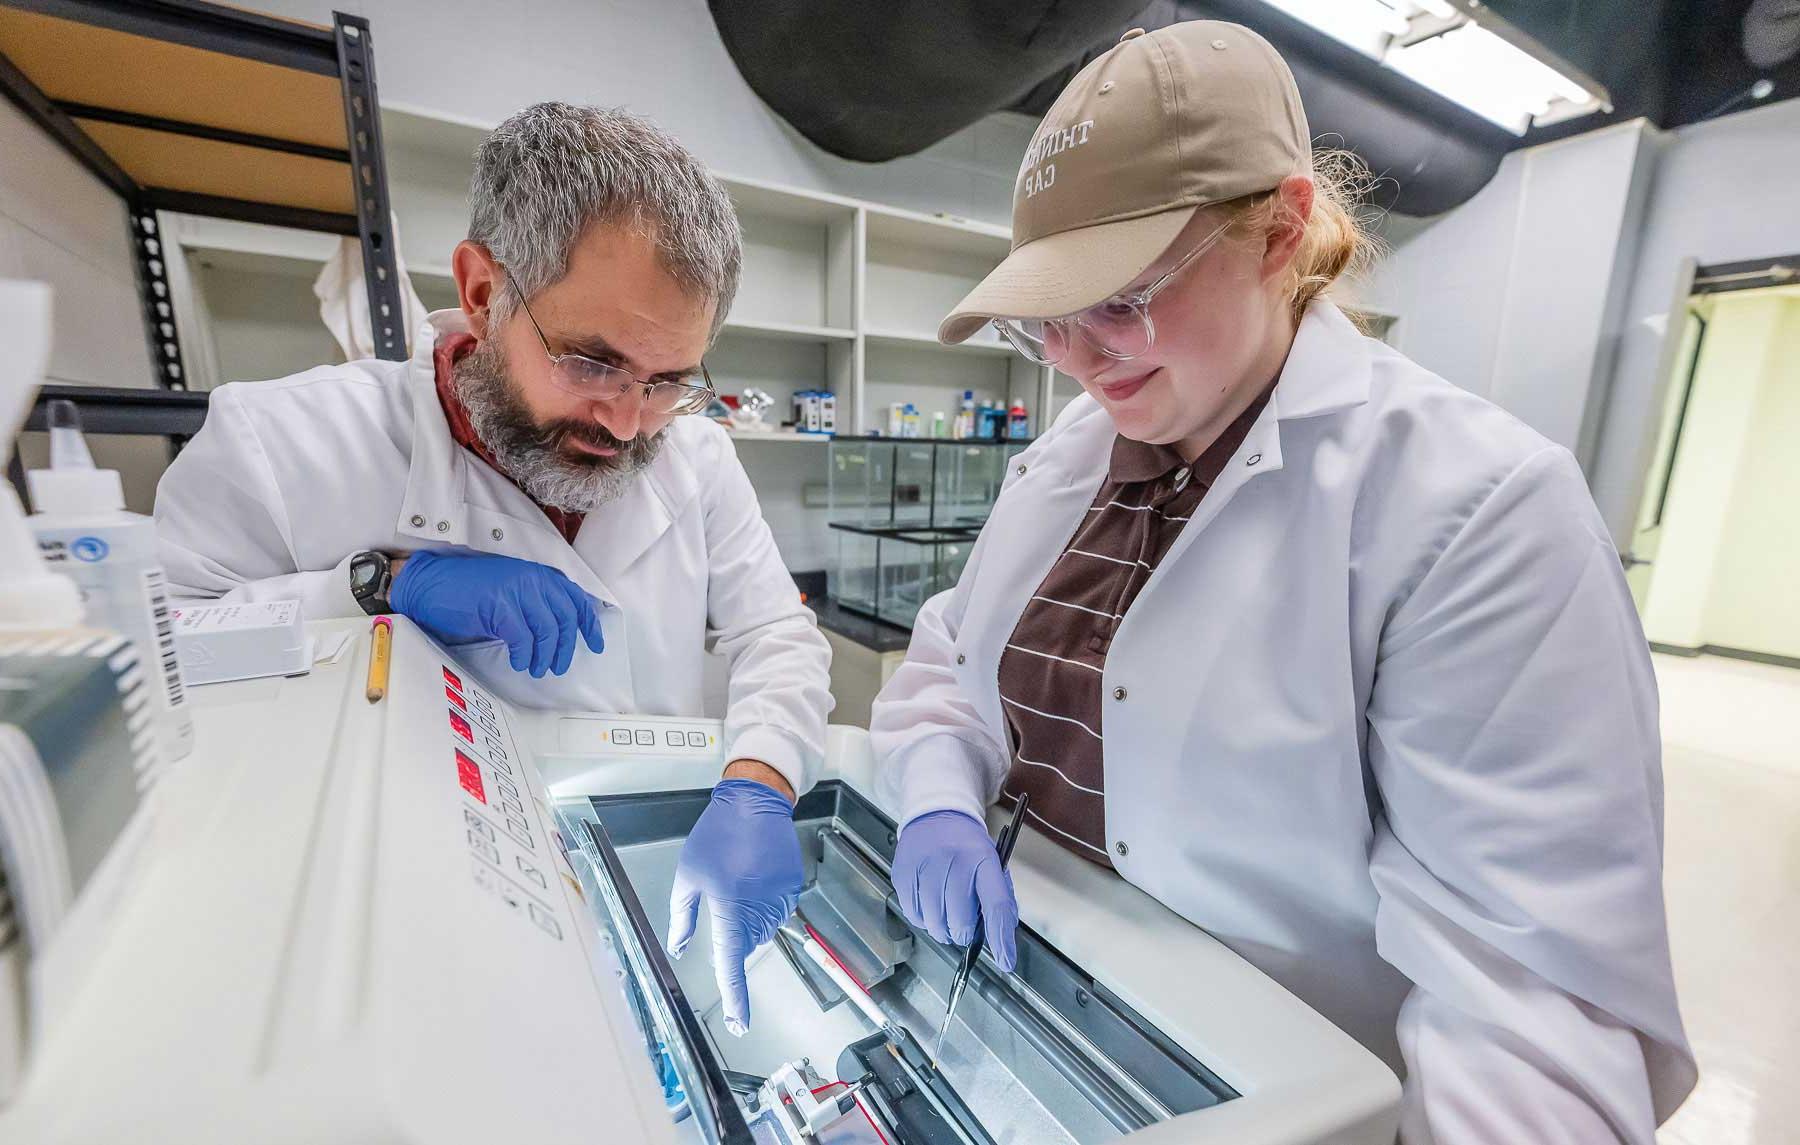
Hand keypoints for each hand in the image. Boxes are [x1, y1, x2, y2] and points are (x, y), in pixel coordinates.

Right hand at [389, 550, 602, 676]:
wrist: (430, 585)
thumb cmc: (467, 592)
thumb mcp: (510, 590)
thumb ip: (535, 602)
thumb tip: (560, 631)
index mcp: (538, 574)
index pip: (575, 599)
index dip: (589, 625)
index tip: (596, 645)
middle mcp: (531, 579)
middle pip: (566, 617)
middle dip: (566, 647)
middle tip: (558, 665)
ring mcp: (516, 590)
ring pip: (548, 630)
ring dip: (546, 655)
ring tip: (538, 668)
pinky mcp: (499, 605)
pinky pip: (523, 638)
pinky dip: (525, 655)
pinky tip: (521, 663)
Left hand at [666, 778, 803, 1036]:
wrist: (755, 803)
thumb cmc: (717, 835)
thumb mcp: (688, 875)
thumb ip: (682, 916)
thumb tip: (679, 948)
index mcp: (728, 906)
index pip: (731, 962)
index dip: (735, 996)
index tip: (739, 1022)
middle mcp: (758, 906)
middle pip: (745, 944)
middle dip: (732, 933)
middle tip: (722, 896)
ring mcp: (780, 897)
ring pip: (761, 929)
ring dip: (748, 917)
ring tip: (738, 878)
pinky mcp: (792, 887)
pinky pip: (776, 910)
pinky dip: (763, 903)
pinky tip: (754, 875)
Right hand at [893, 810, 1018, 971]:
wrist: (936, 814)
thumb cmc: (967, 846)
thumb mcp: (992, 863)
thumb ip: (999, 898)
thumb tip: (1000, 937)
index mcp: (983, 860)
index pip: (996, 905)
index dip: (1001, 939)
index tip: (1005, 962)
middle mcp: (954, 862)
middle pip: (961, 922)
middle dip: (964, 933)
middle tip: (964, 924)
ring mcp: (925, 867)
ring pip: (935, 924)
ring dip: (943, 929)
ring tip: (946, 912)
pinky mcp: (903, 873)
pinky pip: (913, 915)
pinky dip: (924, 919)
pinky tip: (929, 906)